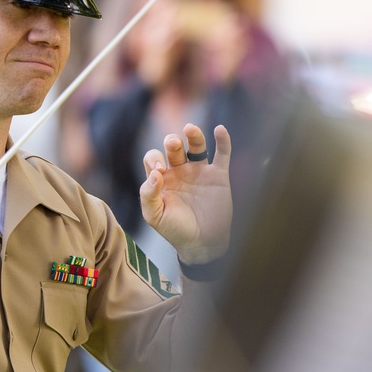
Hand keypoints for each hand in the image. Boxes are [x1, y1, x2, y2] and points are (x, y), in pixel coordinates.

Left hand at [139, 124, 231, 264]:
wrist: (202, 243)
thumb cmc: (175, 230)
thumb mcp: (155, 216)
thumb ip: (149, 195)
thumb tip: (156, 174)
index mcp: (161, 178)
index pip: (152, 158)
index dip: (153, 159)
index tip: (160, 171)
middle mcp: (179, 171)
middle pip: (173, 147)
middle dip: (172, 142)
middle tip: (173, 145)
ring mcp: (199, 172)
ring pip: (196, 145)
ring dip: (193, 135)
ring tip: (190, 128)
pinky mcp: (218, 176)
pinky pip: (222, 154)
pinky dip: (223, 140)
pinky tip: (220, 129)